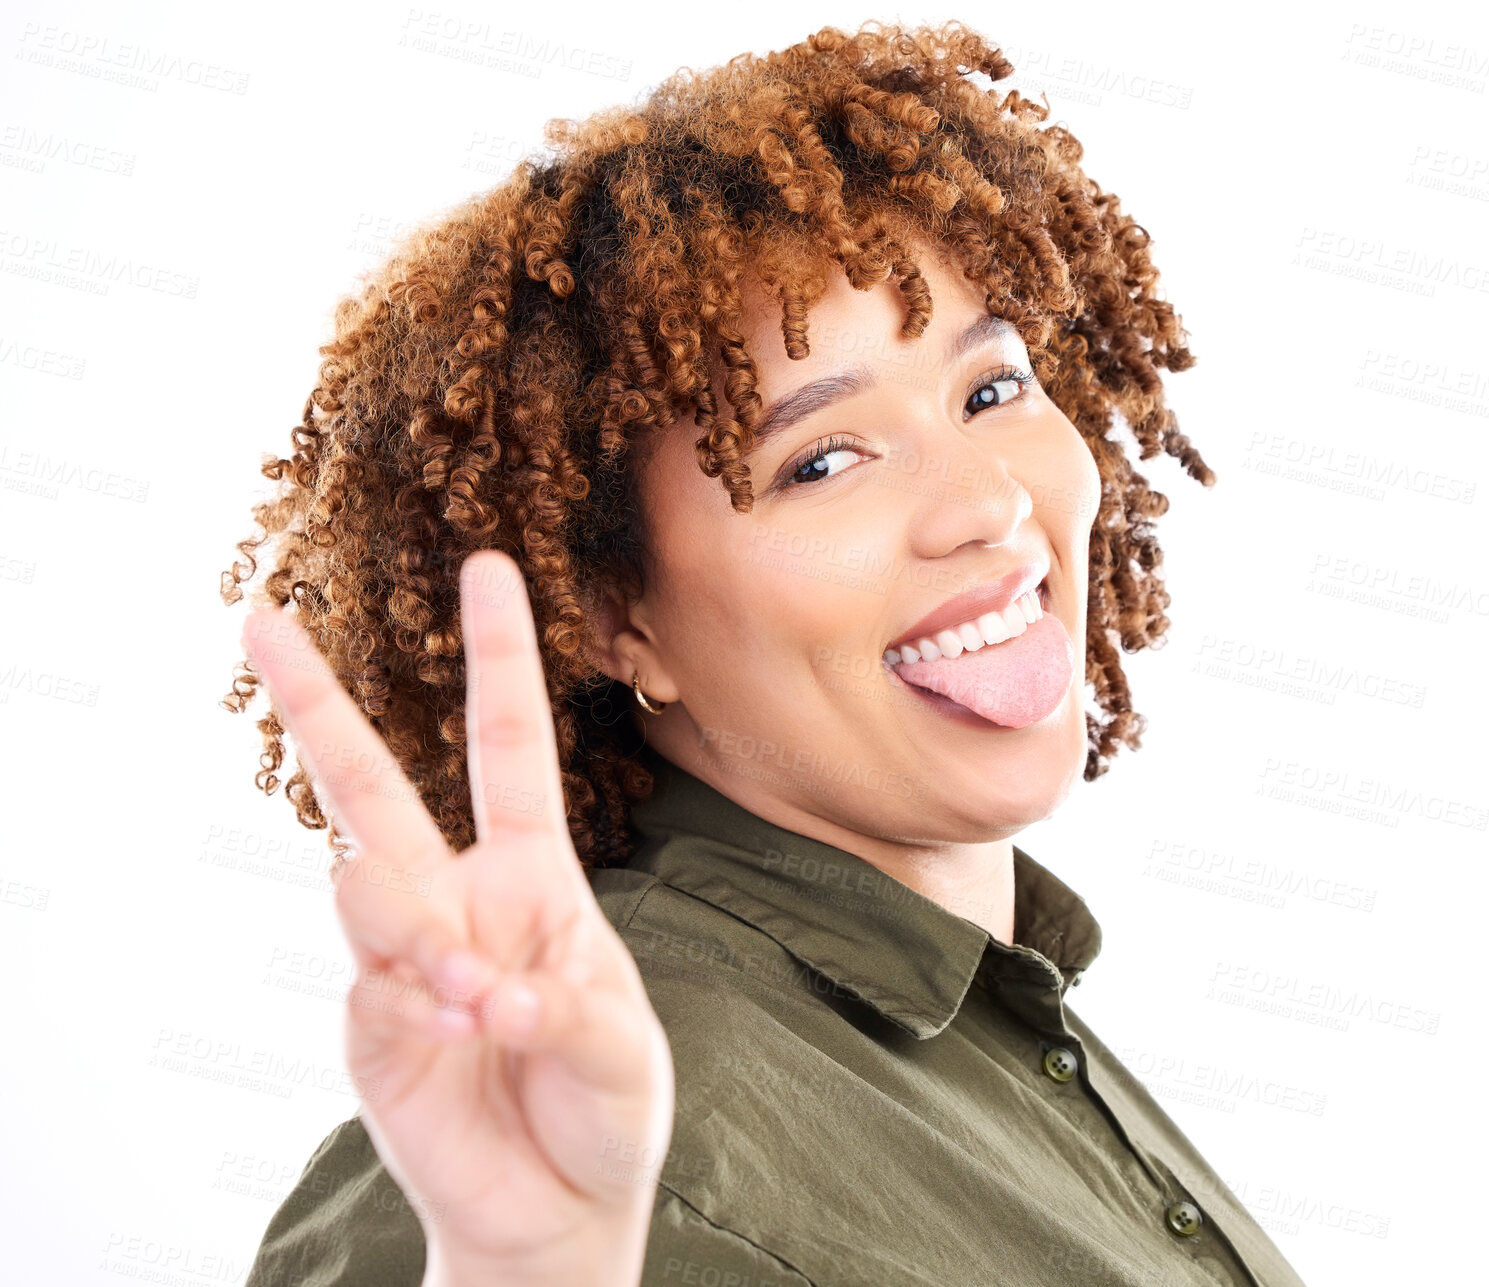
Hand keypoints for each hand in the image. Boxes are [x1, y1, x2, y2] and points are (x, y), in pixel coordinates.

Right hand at [242, 550, 673, 1284]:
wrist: (556, 1208)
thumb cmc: (603, 1107)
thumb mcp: (622, 1046)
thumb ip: (568, 1007)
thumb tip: (485, 988)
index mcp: (534, 875)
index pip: (508, 745)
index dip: (499, 657)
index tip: (486, 566)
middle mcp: (456, 898)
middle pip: (371, 783)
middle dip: (317, 702)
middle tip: (261, 620)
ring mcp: (404, 957)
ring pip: (363, 881)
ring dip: (422, 934)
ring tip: (481, 1003)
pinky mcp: (369, 1022)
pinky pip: (372, 983)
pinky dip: (421, 1008)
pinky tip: (460, 1040)